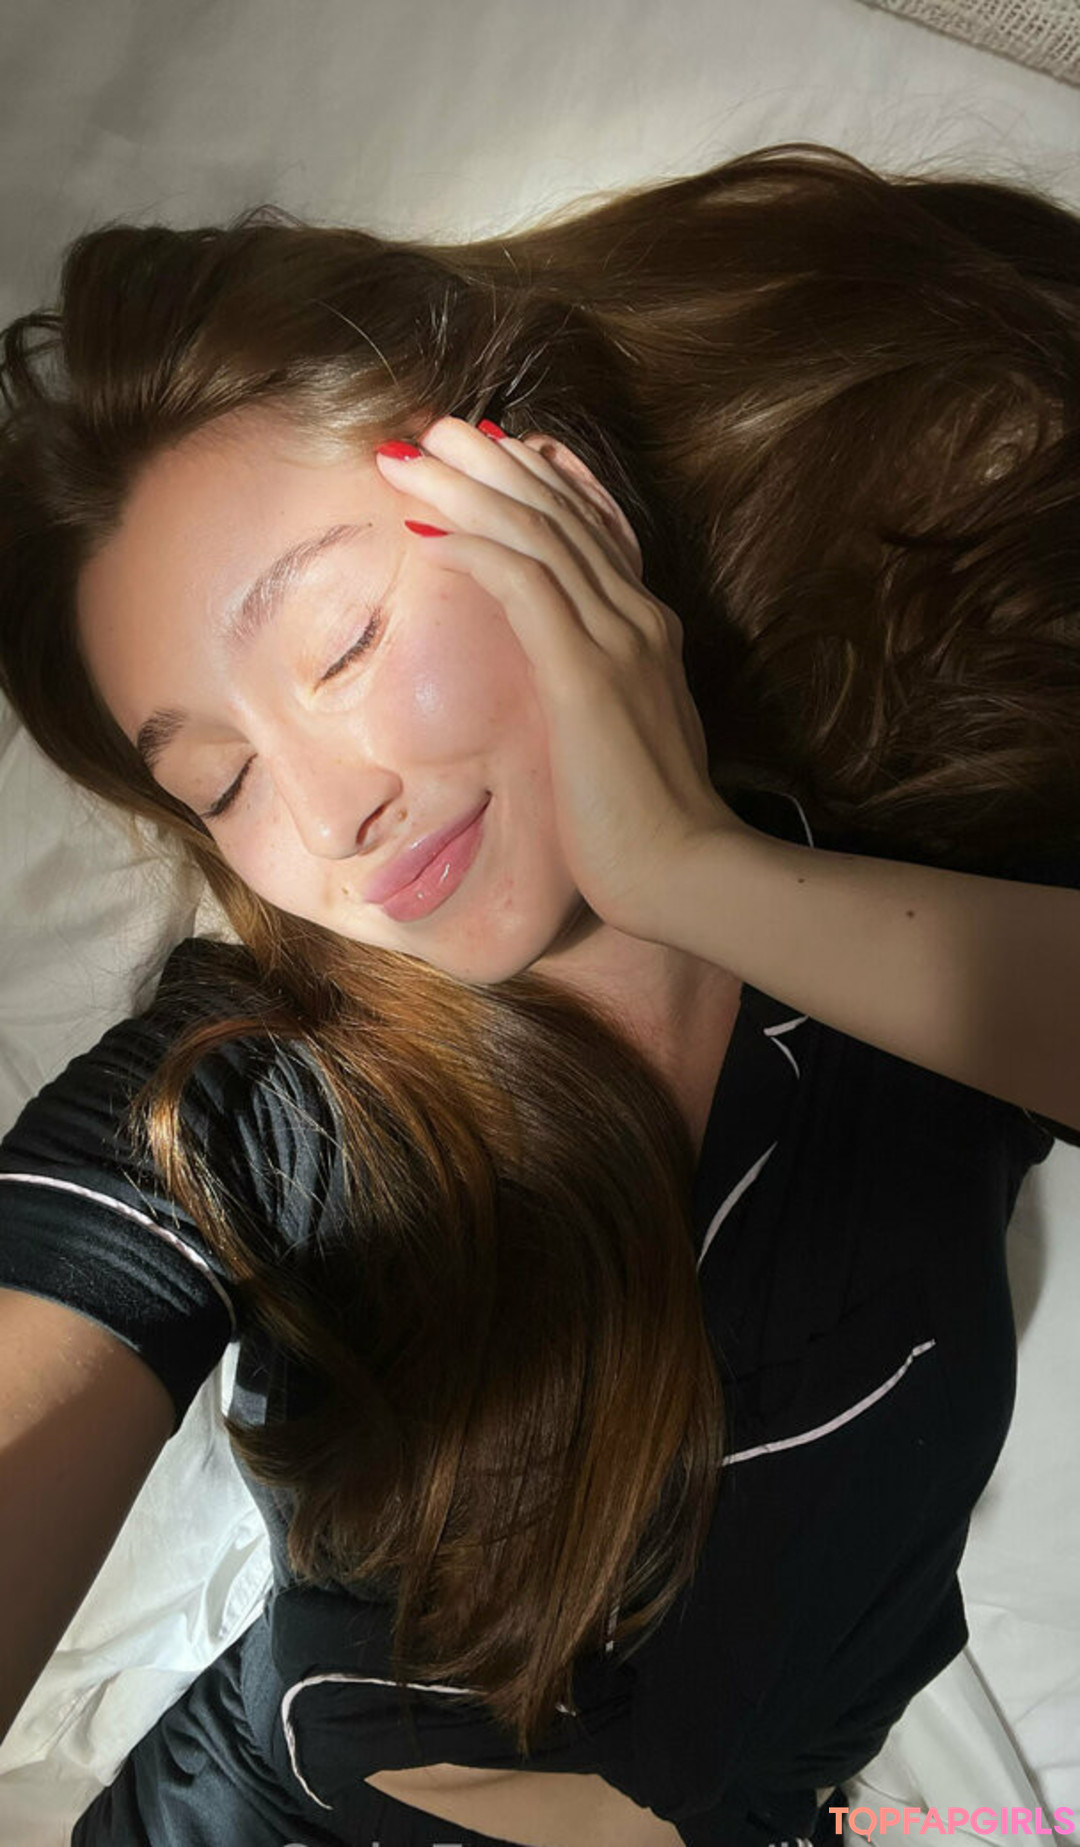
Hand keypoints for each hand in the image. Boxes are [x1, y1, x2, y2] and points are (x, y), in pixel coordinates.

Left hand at [374, 415, 744, 942]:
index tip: (489, 451)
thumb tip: (556, 684)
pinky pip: (526, 587)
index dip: (539, 483)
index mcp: (645, 632)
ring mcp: (616, 642)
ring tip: (412, 458)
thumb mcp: (617, 740)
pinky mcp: (586, 677)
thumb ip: (593, 695)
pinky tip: (429, 534)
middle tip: (434, 429)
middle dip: (492, 465)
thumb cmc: (643, 826)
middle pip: (559, 516)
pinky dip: (477, 549)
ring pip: (538, 535)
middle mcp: (637, 620)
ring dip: (470, 490)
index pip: (592, 531)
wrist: (684, 871)